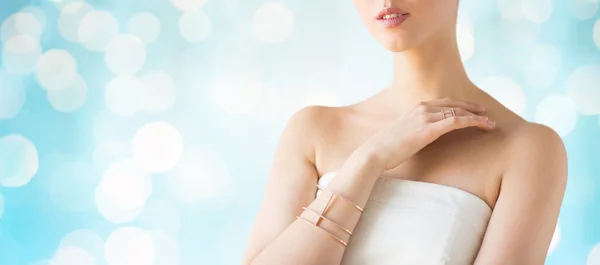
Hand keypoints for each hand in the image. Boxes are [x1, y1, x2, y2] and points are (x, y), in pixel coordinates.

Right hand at [361, 97, 495, 170]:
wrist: (375, 153)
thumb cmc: (386, 148)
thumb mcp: (402, 134)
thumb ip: (414, 130)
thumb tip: (421, 136)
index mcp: (415, 107)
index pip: (443, 102)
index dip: (460, 104)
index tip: (472, 109)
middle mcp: (422, 108)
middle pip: (454, 104)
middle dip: (471, 107)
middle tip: (485, 112)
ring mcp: (426, 117)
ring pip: (459, 112)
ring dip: (477, 116)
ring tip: (490, 122)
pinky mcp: (430, 129)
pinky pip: (457, 121)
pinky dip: (474, 121)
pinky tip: (484, 125)